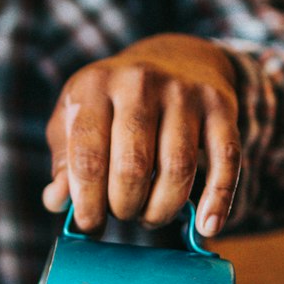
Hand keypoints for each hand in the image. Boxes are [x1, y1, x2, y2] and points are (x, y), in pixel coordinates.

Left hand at [43, 34, 240, 236]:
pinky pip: (225, 161)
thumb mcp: (76, 118)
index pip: (88, 155)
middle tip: (123, 215)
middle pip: (133, 166)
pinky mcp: (220, 106)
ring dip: (161, 209)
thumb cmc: (114, 102)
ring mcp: (184, 92)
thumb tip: (58, 201)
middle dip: (125, 207)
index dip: (88, 201)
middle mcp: (139, 82)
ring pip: (177, 169)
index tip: (90, 226)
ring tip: (150, 216)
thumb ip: (63, 161)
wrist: (176, 57)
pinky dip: (217, 200)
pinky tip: (207, 226)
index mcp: (95, 85)